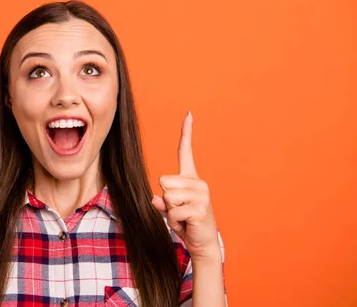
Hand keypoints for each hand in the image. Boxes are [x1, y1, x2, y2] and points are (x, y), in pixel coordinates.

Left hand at [152, 112, 219, 260]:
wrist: (203, 243)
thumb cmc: (186, 223)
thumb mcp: (171, 209)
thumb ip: (162, 201)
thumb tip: (155, 200)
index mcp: (190, 178)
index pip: (185, 152)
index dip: (186, 133)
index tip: (188, 114)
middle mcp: (198, 182)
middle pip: (164, 180)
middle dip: (166, 198)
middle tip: (179, 210)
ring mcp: (201, 194)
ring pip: (168, 196)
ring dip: (170, 211)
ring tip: (183, 217)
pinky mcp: (200, 207)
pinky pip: (173, 211)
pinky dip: (174, 221)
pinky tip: (186, 224)